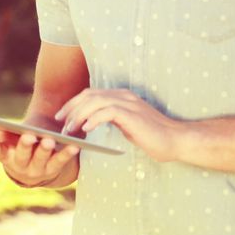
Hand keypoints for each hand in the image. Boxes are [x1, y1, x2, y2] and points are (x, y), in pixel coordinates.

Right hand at [0, 121, 79, 186]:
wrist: (36, 171)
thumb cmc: (13, 149)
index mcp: (3, 155)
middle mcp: (18, 165)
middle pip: (19, 155)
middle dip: (23, 146)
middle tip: (28, 135)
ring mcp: (36, 169)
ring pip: (40, 160)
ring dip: (44, 150)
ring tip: (48, 140)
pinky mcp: (53, 169)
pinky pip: (60, 162)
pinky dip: (67, 154)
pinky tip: (74, 146)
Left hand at [55, 88, 184, 161]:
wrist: (175, 140)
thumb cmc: (152, 137)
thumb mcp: (128, 126)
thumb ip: (112, 120)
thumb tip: (91, 124)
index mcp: (122, 96)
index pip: (91, 94)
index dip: (73, 103)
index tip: (61, 117)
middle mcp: (123, 95)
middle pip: (89, 95)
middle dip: (71, 108)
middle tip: (59, 123)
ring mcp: (128, 103)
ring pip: (95, 101)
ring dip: (79, 115)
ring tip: (70, 129)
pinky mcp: (132, 114)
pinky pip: (107, 112)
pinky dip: (93, 119)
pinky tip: (86, 129)